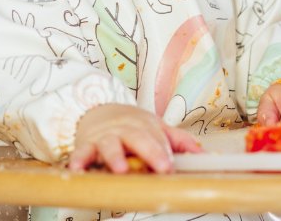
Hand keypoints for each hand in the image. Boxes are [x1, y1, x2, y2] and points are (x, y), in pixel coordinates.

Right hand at [68, 104, 201, 173]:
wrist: (97, 111)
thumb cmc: (130, 125)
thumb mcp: (155, 127)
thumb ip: (178, 141)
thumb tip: (202, 153)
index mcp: (144, 126)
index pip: (157, 138)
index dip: (164, 151)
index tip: (171, 166)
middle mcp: (124, 130)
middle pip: (137, 137)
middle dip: (150, 151)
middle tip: (161, 167)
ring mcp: (104, 137)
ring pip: (109, 144)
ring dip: (115, 156)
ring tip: (122, 169)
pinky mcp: (85, 145)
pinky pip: (81, 152)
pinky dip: (78, 160)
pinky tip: (78, 169)